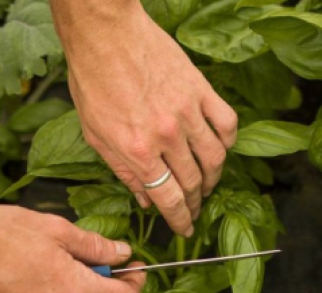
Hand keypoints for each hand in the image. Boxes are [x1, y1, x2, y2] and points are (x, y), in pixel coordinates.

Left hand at [51, 1, 238, 236]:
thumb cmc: (93, 81)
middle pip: (193, 182)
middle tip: (194, 210)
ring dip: (214, 178)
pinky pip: (226, 124)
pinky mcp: (201, 90)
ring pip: (215, 158)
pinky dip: (227, 142)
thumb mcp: (95, 134)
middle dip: (195, 203)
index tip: (185, 228)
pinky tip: (220, 148)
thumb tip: (143, 199)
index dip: (180, 219)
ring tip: (207, 185)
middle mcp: (166, 136)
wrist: (106, 35)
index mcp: (137, 150)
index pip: (169, 198)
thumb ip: (122, 170)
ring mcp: (187, 112)